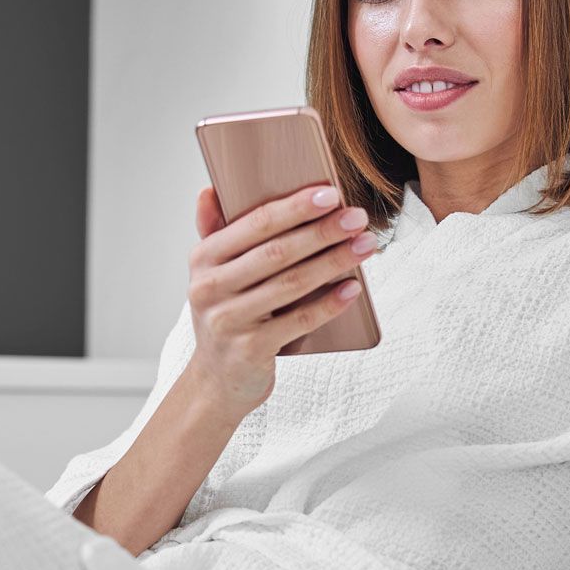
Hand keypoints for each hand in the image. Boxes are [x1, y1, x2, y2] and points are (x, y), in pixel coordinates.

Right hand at [186, 184, 376, 423]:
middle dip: (322, 231)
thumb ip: (214, 231)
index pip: (254, 224)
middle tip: (357, 217)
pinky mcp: (251, 349)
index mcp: (204, 259)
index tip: (331, 193)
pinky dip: (329, 304)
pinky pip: (298, 321)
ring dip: (334, 262)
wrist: (216, 380)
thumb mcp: (213, 273)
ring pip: (291, 284)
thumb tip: (211, 189)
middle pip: (277, 252)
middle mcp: (210, 288)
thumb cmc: (227, 315)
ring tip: (365, 245)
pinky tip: (353, 288)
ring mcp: (229, 320)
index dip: (295, 207)